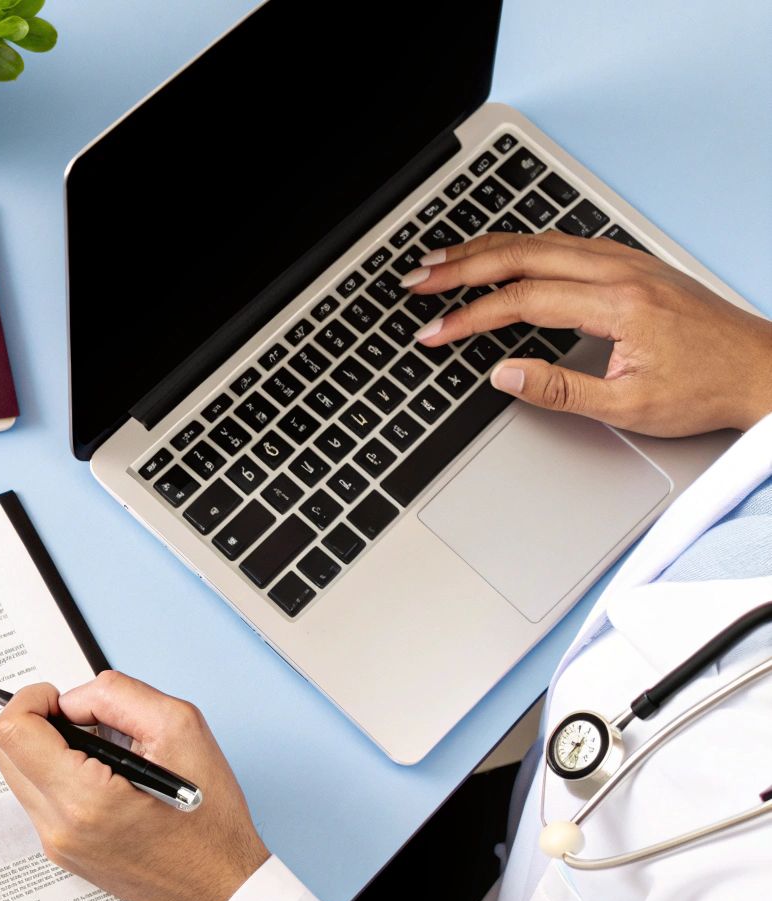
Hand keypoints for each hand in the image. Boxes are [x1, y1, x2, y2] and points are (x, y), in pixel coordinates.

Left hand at [0, 671, 268, 900]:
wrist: (220, 888)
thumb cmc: (210, 818)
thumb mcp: (181, 729)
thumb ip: (117, 697)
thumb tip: (72, 700)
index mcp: (85, 799)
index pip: (13, 732)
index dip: (31, 699)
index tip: (61, 698)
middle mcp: (59, 828)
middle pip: (3, 750)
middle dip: (33, 718)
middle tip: (80, 717)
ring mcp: (56, 845)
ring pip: (15, 772)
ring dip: (44, 744)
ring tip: (98, 747)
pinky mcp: (62, 852)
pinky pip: (36, 796)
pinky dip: (54, 771)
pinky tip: (98, 772)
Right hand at [401, 231, 771, 435]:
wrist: (764, 370)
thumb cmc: (708, 388)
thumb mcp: (630, 406)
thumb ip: (559, 390)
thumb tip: (503, 375)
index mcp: (620, 304)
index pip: (524, 299)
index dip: (470, 316)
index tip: (435, 332)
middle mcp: (622, 272)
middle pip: (523, 254)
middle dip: (462, 266)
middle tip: (418, 280)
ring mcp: (627, 262)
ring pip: (541, 240)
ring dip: (486, 249)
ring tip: (442, 261)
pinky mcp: (632, 264)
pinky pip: (563, 242)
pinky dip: (519, 245)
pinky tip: (499, 253)